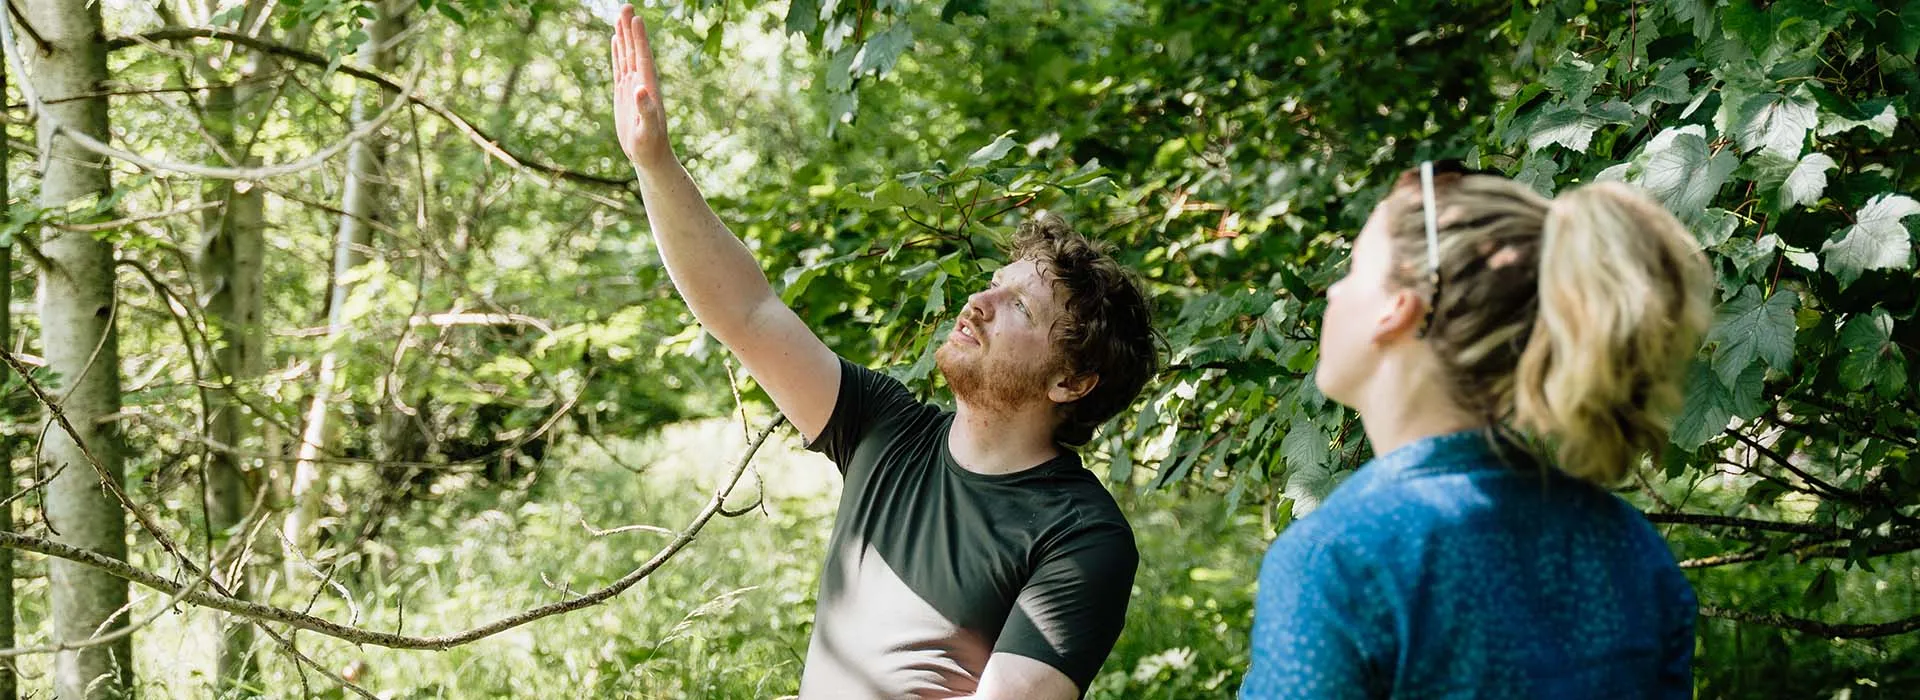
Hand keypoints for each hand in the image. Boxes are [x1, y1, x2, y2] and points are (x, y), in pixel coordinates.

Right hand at [609, 4, 674, 171]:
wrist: (649, 156)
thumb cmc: (651, 146)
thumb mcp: (648, 129)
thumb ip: (646, 109)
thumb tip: (640, 89)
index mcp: (649, 88)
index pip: (643, 57)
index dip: (639, 38)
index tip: (636, 18)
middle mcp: (642, 82)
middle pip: (635, 50)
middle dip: (631, 29)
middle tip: (626, 6)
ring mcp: (633, 86)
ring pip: (627, 55)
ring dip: (624, 36)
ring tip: (620, 15)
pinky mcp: (625, 93)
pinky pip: (620, 67)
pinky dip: (618, 52)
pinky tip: (617, 40)